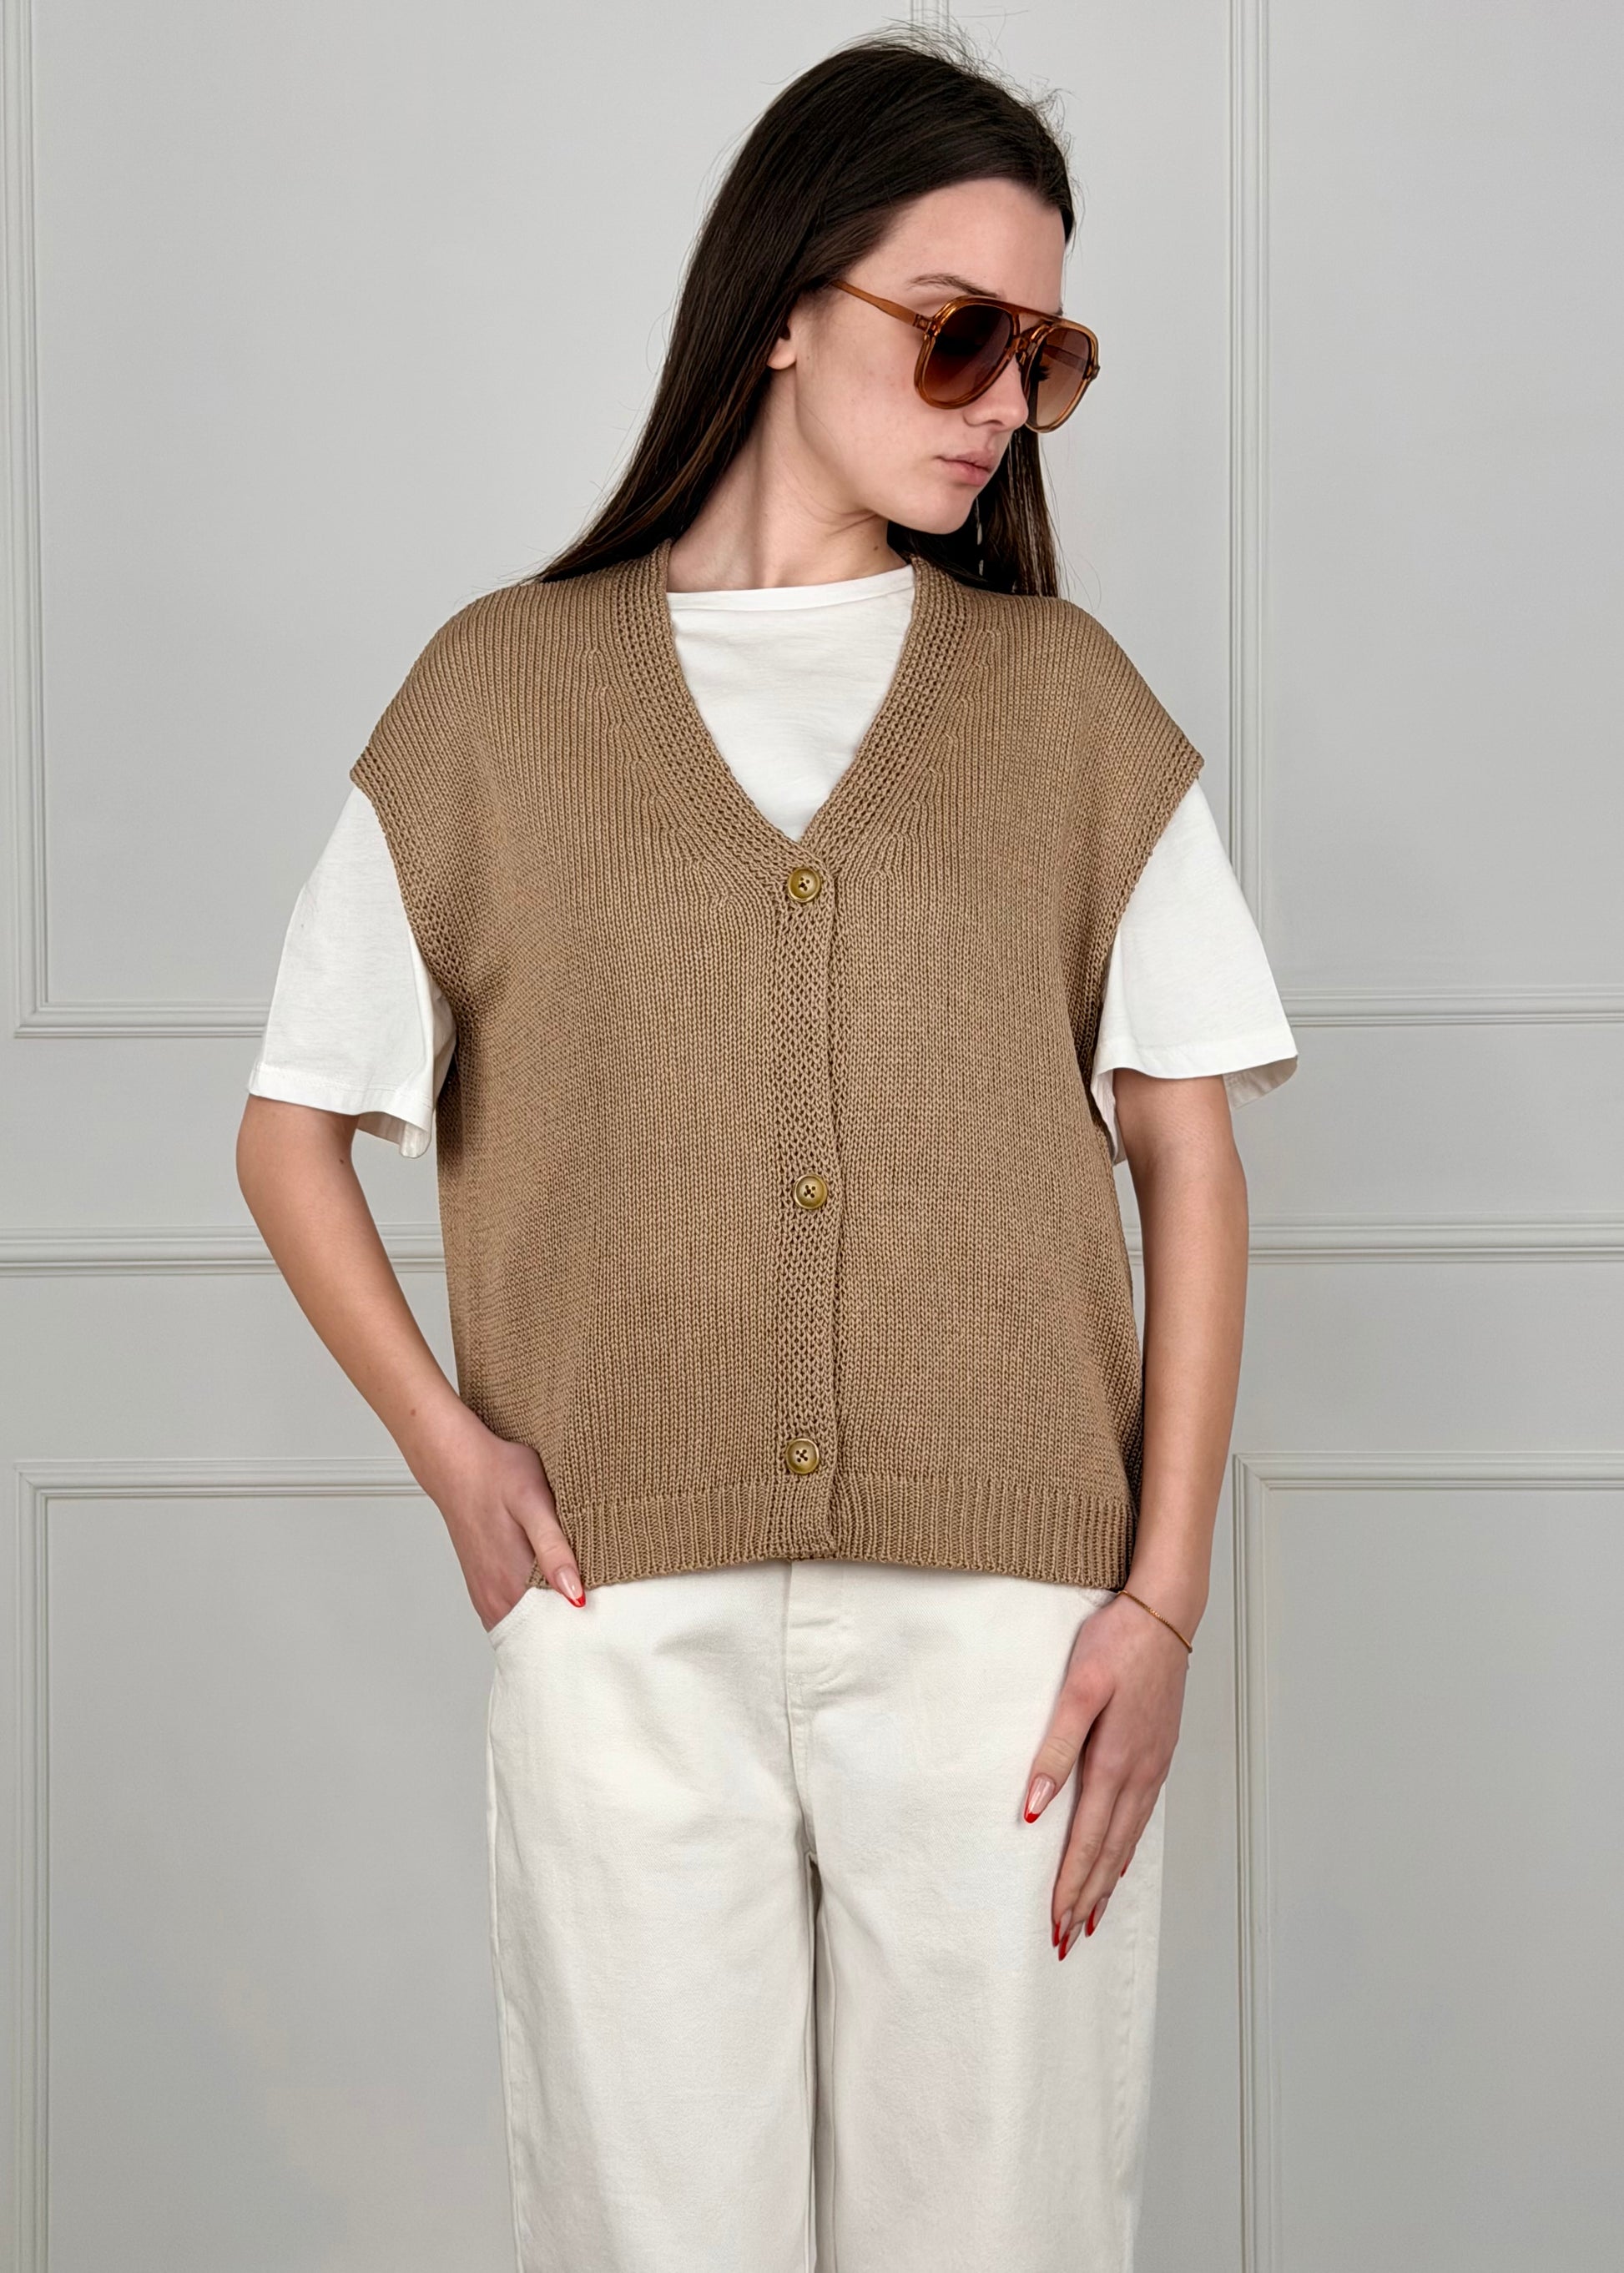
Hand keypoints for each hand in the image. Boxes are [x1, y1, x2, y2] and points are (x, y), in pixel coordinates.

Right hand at [408, 1402, 586, 1627]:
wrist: (458, 1463)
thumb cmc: (497, 1475)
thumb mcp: (533, 1502)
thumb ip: (553, 1549)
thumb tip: (575, 1594)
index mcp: (511, 1582)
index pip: (555, 1632)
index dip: (586, 1631)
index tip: (610, 1622)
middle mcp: (496, 1597)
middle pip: (542, 1635)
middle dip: (574, 1631)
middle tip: (604, 1615)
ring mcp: (487, 1595)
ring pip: (527, 1627)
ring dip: (554, 1620)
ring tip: (582, 1602)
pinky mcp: (484, 1587)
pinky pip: (513, 1614)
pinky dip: (535, 1611)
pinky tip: (553, 1591)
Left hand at [1020, 1593, 1190, 1956]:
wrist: (1165, 1614)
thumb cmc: (1117, 1644)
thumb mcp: (1078, 1689)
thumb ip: (1054, 1749)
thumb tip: (1032, 1808)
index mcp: (1115, 1762)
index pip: (1087, 1841)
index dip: (1071, 1886)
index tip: (1056, 1924)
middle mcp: (1139, 1774)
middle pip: (1109, 1852)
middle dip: (1087, 1899)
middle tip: (1068, 1941)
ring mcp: (1153, 1766)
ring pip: (1128, 1840)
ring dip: (1108, 1882)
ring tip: (1092, 1917)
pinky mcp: (1158, 1754)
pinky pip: (1141, 1818)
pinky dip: (1127, 1850)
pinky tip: (1120, 1859)